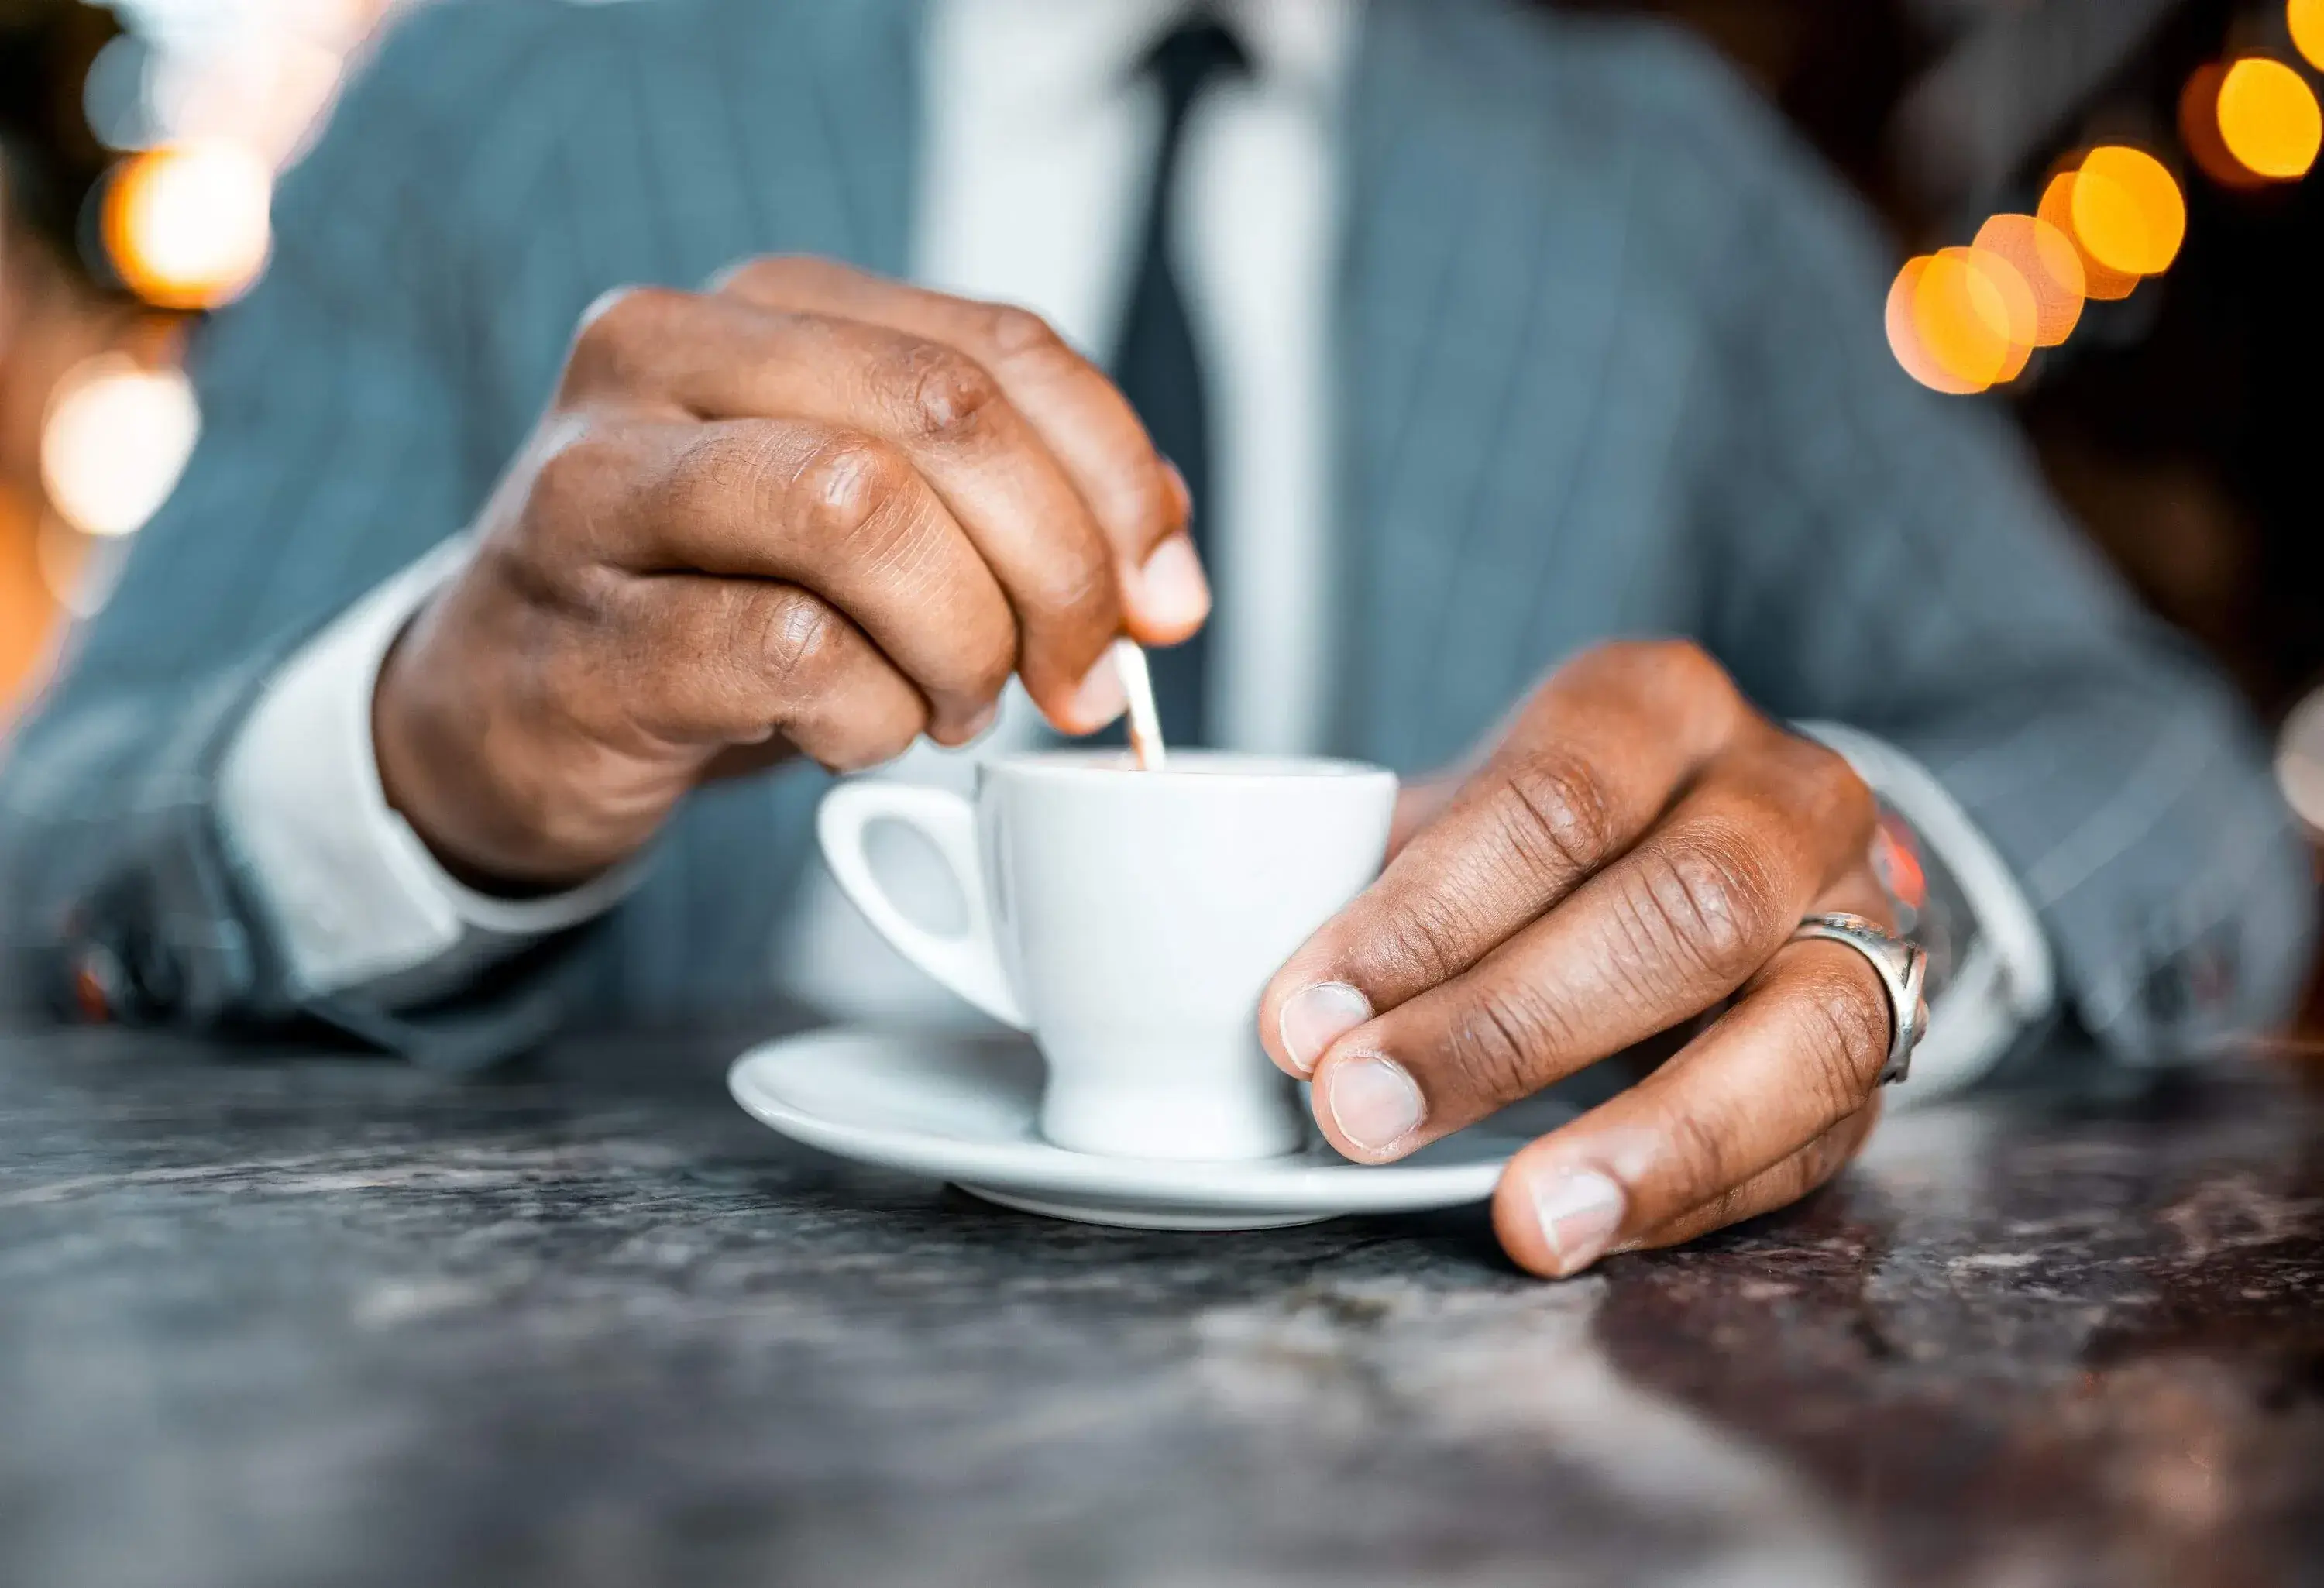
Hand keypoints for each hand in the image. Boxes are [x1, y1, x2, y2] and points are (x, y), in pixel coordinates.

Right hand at [375, 257, 1204, 887]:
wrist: (500, 710)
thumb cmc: (709, 602)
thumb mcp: (863, 517)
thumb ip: (1010, 500)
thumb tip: (1166, 564)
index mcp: (764, 305)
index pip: (999, 348)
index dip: (1117, 482)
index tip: (1165, 602)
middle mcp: (667, 358)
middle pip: (941, 414)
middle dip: (1058, 569)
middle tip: (1075, 680)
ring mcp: (602, 489)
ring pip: (860, 509)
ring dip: (960, 640)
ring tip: (953, 704)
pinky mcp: (585, 635)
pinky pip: (793, 655)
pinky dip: (870, 718)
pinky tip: (853, 735)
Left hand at [1258, 640, 1900, 1277]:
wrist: (1733, 845)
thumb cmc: (1556, 841)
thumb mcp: (1468, 816)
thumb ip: (1373, 877)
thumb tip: (1231, 984)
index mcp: (1655, 705)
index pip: (1548, 800)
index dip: (1421, 919)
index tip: (1299, 1019)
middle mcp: (1786, 790)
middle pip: (1679, 906)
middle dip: (1504, 1029)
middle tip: (1359, 1114)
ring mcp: (1866, 912)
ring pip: (1799, 1027)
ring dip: (1649, 1137)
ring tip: (1522, 1220)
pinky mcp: (1893, 1034)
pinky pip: (1819, 1129)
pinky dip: (1697, 1192)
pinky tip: (1592, 1229)